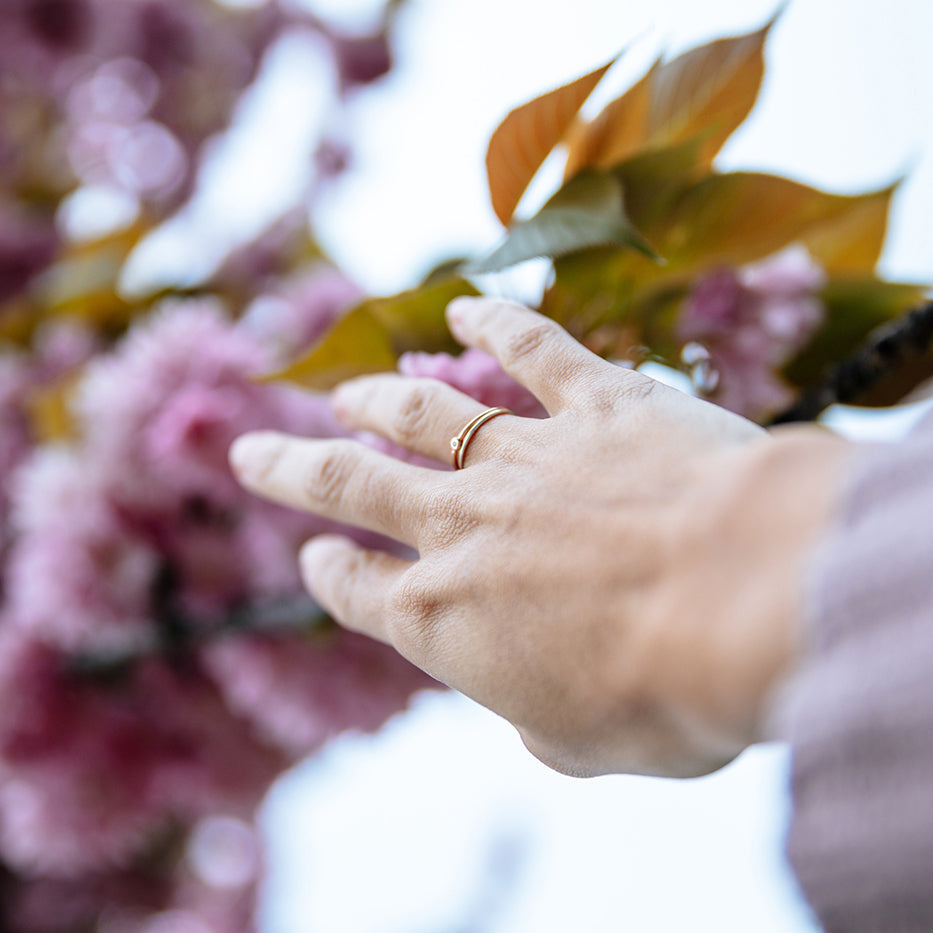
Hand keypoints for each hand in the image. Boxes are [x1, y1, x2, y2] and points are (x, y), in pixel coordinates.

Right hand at [230, 298, 849, 777]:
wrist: (748, 603)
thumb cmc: (667, 695)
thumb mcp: (582, 745)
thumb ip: (535, 720)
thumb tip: (529, 706)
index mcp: (444, 619)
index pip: (358, 590)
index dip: (329, 571)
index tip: (317, 557)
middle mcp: (464, 527)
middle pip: (349, 484)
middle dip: (291, 468)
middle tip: (253, 451)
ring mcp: (525, 457)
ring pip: (423, 411)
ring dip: (373, 397)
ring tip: (344, 390)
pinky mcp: (596, 402)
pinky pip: (532, 348)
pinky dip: (496, 319)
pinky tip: (467, 301)